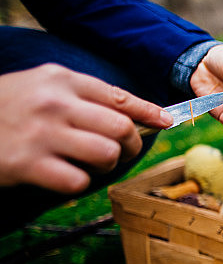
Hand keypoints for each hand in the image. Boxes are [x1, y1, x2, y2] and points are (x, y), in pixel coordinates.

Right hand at [0, 64, 171, 192]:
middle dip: (131, 145)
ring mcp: (42, 134)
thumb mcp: (40, 86)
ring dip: (105, 165)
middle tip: (122, 151)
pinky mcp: (29, 164)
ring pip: (106, 154)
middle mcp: (55, 103)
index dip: (149, 113)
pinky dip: (78, 184)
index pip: (119, 97)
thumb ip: (82, 95)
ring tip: (89, 163)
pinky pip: (79, 181)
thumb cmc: (6, 107)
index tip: (166, 123)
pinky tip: (63, 176)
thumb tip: (133, 113)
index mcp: (61, 79)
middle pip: (121, 128)